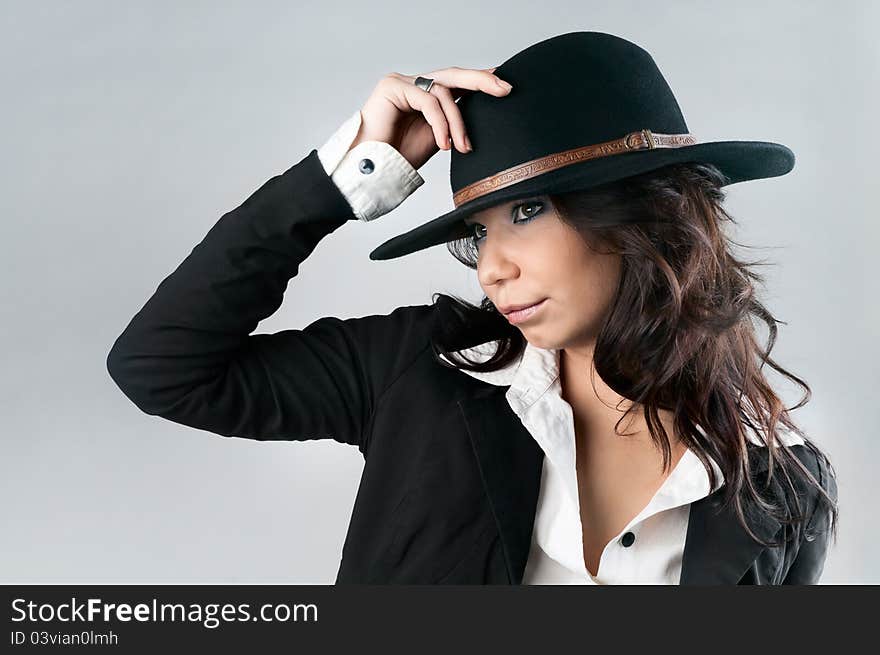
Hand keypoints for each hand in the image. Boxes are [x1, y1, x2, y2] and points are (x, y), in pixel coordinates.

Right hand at [349, 66, 512, 169]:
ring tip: (462, 147)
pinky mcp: (393, 87)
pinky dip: (440, 123)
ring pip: (443, 92)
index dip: (480, 82)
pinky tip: (444, 144)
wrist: (371, 171)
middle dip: (482, 81)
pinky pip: (428, 101)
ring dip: (457, 122)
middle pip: (453, 76)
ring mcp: (403, 83)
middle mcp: (415, 85)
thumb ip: (455, 122)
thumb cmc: (400, 158)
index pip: (457, 83)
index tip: (505, 86)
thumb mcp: (439, 138)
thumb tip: (484, 114)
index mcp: (426, 96)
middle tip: (505, 89)